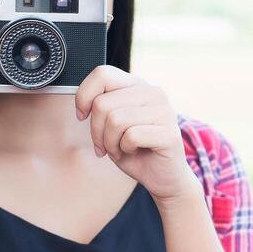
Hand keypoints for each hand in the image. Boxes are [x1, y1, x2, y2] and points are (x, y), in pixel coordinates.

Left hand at [74, 66, 198, 204]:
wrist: (162, 177)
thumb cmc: (135, 150)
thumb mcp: (111, 123)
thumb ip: (102, 105)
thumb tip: (83, 104)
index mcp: (138, 85)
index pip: (102, 74)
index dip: (84, 96)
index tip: (82, 116)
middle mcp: (154, 93)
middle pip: (103, 103)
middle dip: (96, 130)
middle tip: (104, 144)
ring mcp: (164, 112)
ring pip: (115, 120)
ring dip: (109, 142)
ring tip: (119, 149)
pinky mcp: (170, 133)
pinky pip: (131, 136)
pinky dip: (124, 149)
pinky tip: (133, 152)